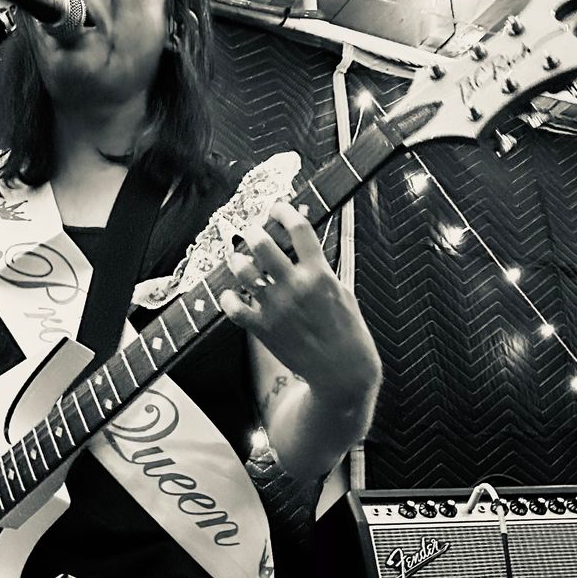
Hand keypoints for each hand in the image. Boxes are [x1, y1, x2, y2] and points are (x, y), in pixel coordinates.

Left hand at [220, 202, 381, 404]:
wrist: (342, 369)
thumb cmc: (347, 329)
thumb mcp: (342, 290)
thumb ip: (320, 266)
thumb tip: (305, 243)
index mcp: (319, 273)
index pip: (298, 227)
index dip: (283, 210)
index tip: (276, 208)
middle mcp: (295, 286)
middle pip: (262, 243)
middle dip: (252, 231)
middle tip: (251, 231)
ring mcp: (277, 307)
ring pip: (243, 271)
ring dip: (237, 260)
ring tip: (238, 260)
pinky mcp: (264, 329)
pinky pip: (234, 307)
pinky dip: (229, 298)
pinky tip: (233, 294)